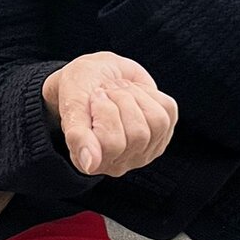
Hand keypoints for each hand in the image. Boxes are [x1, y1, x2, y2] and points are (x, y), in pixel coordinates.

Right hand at [43, 52, 177, 177]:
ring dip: (136, 95)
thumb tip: (89, 165)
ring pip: (157, 121)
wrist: (96, 73)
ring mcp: (144, 150)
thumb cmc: (80, 90)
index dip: (105, 111)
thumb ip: (77, 136)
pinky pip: (167, 109)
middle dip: (122, 100)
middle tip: (107, 90)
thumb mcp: (72, 108)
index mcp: (92, 162)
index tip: (94, 96)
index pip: (113, 144)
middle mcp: (119, 162)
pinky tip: (134, 94)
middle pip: (138, 133)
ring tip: (120, 89)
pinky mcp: (162, 133)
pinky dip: (150, 92)